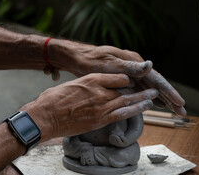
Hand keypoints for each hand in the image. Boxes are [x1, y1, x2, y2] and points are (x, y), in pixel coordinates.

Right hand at [21, 73, 157, 140]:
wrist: (46, 116)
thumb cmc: (53, 99)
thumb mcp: (70, 85)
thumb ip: (85, 85)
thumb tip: (91, 89)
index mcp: (91, 79)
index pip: (117, 77)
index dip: (125, 79)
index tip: (129, 81)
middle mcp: (99, 91)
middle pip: (125, 89)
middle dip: (139, 88)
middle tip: (151, 88)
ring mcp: (101, 106)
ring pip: (127, 101)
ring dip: (142, 99)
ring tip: (152, 96)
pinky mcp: (99, 120)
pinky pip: (122, 114)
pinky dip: (135, 110)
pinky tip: (143, 108)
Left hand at [50, 41, 185, 115]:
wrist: (76, 57)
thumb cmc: (90, 60)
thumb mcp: (108, 64)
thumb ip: (129, 67)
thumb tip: (149, 65)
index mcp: (133, 61)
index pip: (156, 79)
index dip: (168, 92)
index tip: (179, 103)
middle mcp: (133, 65)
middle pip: (155, 83)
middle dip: (169, 96)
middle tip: (181, 110)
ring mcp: (128, 70)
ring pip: (148, 86)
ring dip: (160, 97)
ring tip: (173, 109)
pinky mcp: (122, 75)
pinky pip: (139, 87)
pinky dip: (147, 95)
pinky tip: (153, 102)